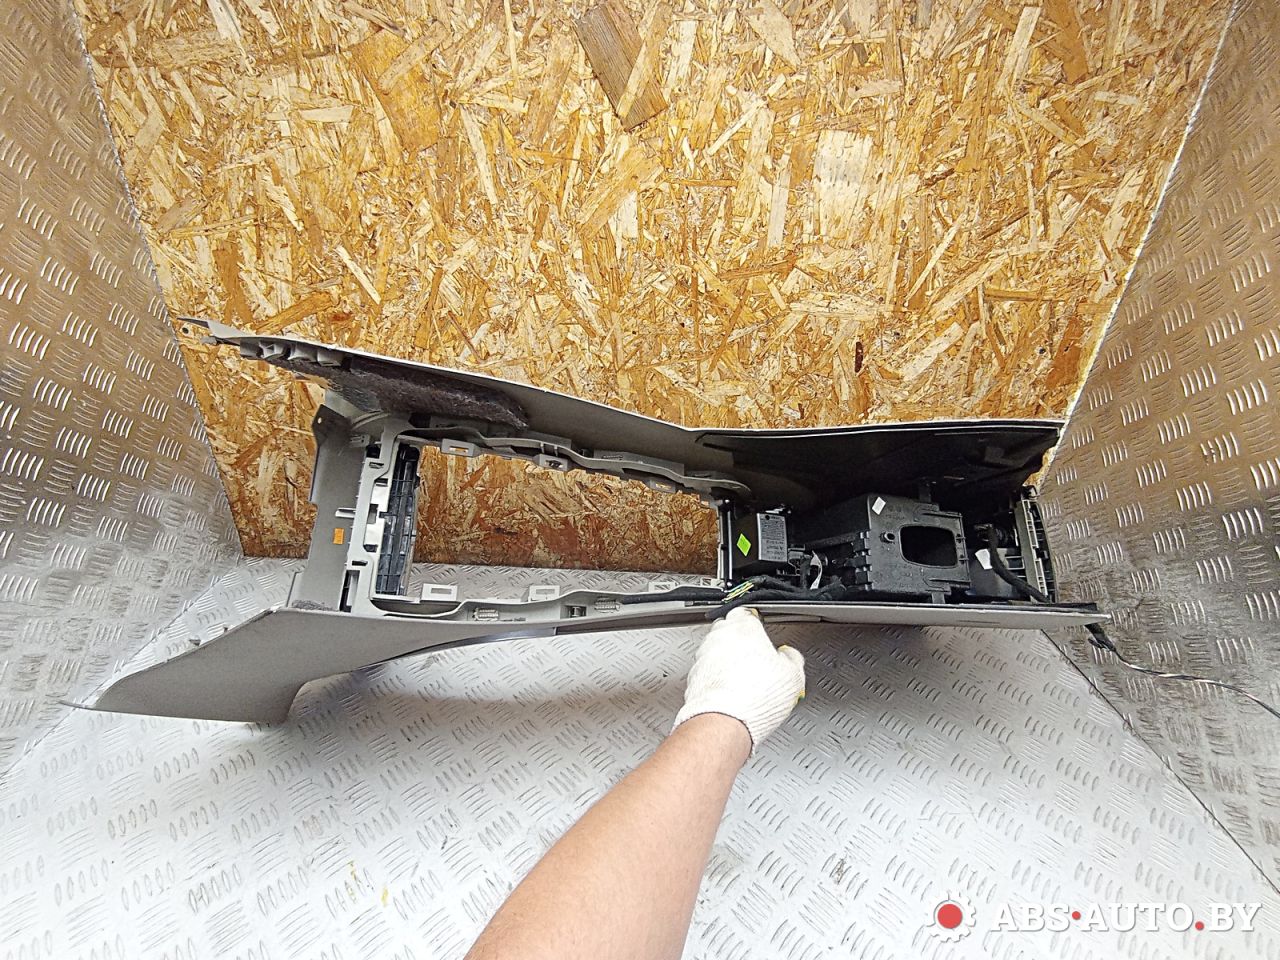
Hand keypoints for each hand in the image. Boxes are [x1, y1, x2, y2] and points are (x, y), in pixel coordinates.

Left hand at [672, 608, 805, 753]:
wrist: (724, 722)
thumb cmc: (755, 696)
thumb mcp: (792, 675)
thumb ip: (792, 658)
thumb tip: (789, 655)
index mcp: (744, 627)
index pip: (746, 613)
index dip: (755, 624)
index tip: (761, 634)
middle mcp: (719, 637)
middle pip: (728, 630)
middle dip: (740, 642)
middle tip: (755, 659)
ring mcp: (703, 656)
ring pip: (715, 650)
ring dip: (726, 660)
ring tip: (743, 680)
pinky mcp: (693, 676)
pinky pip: (707, 671)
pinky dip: (716, 678)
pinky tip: (729, 692)